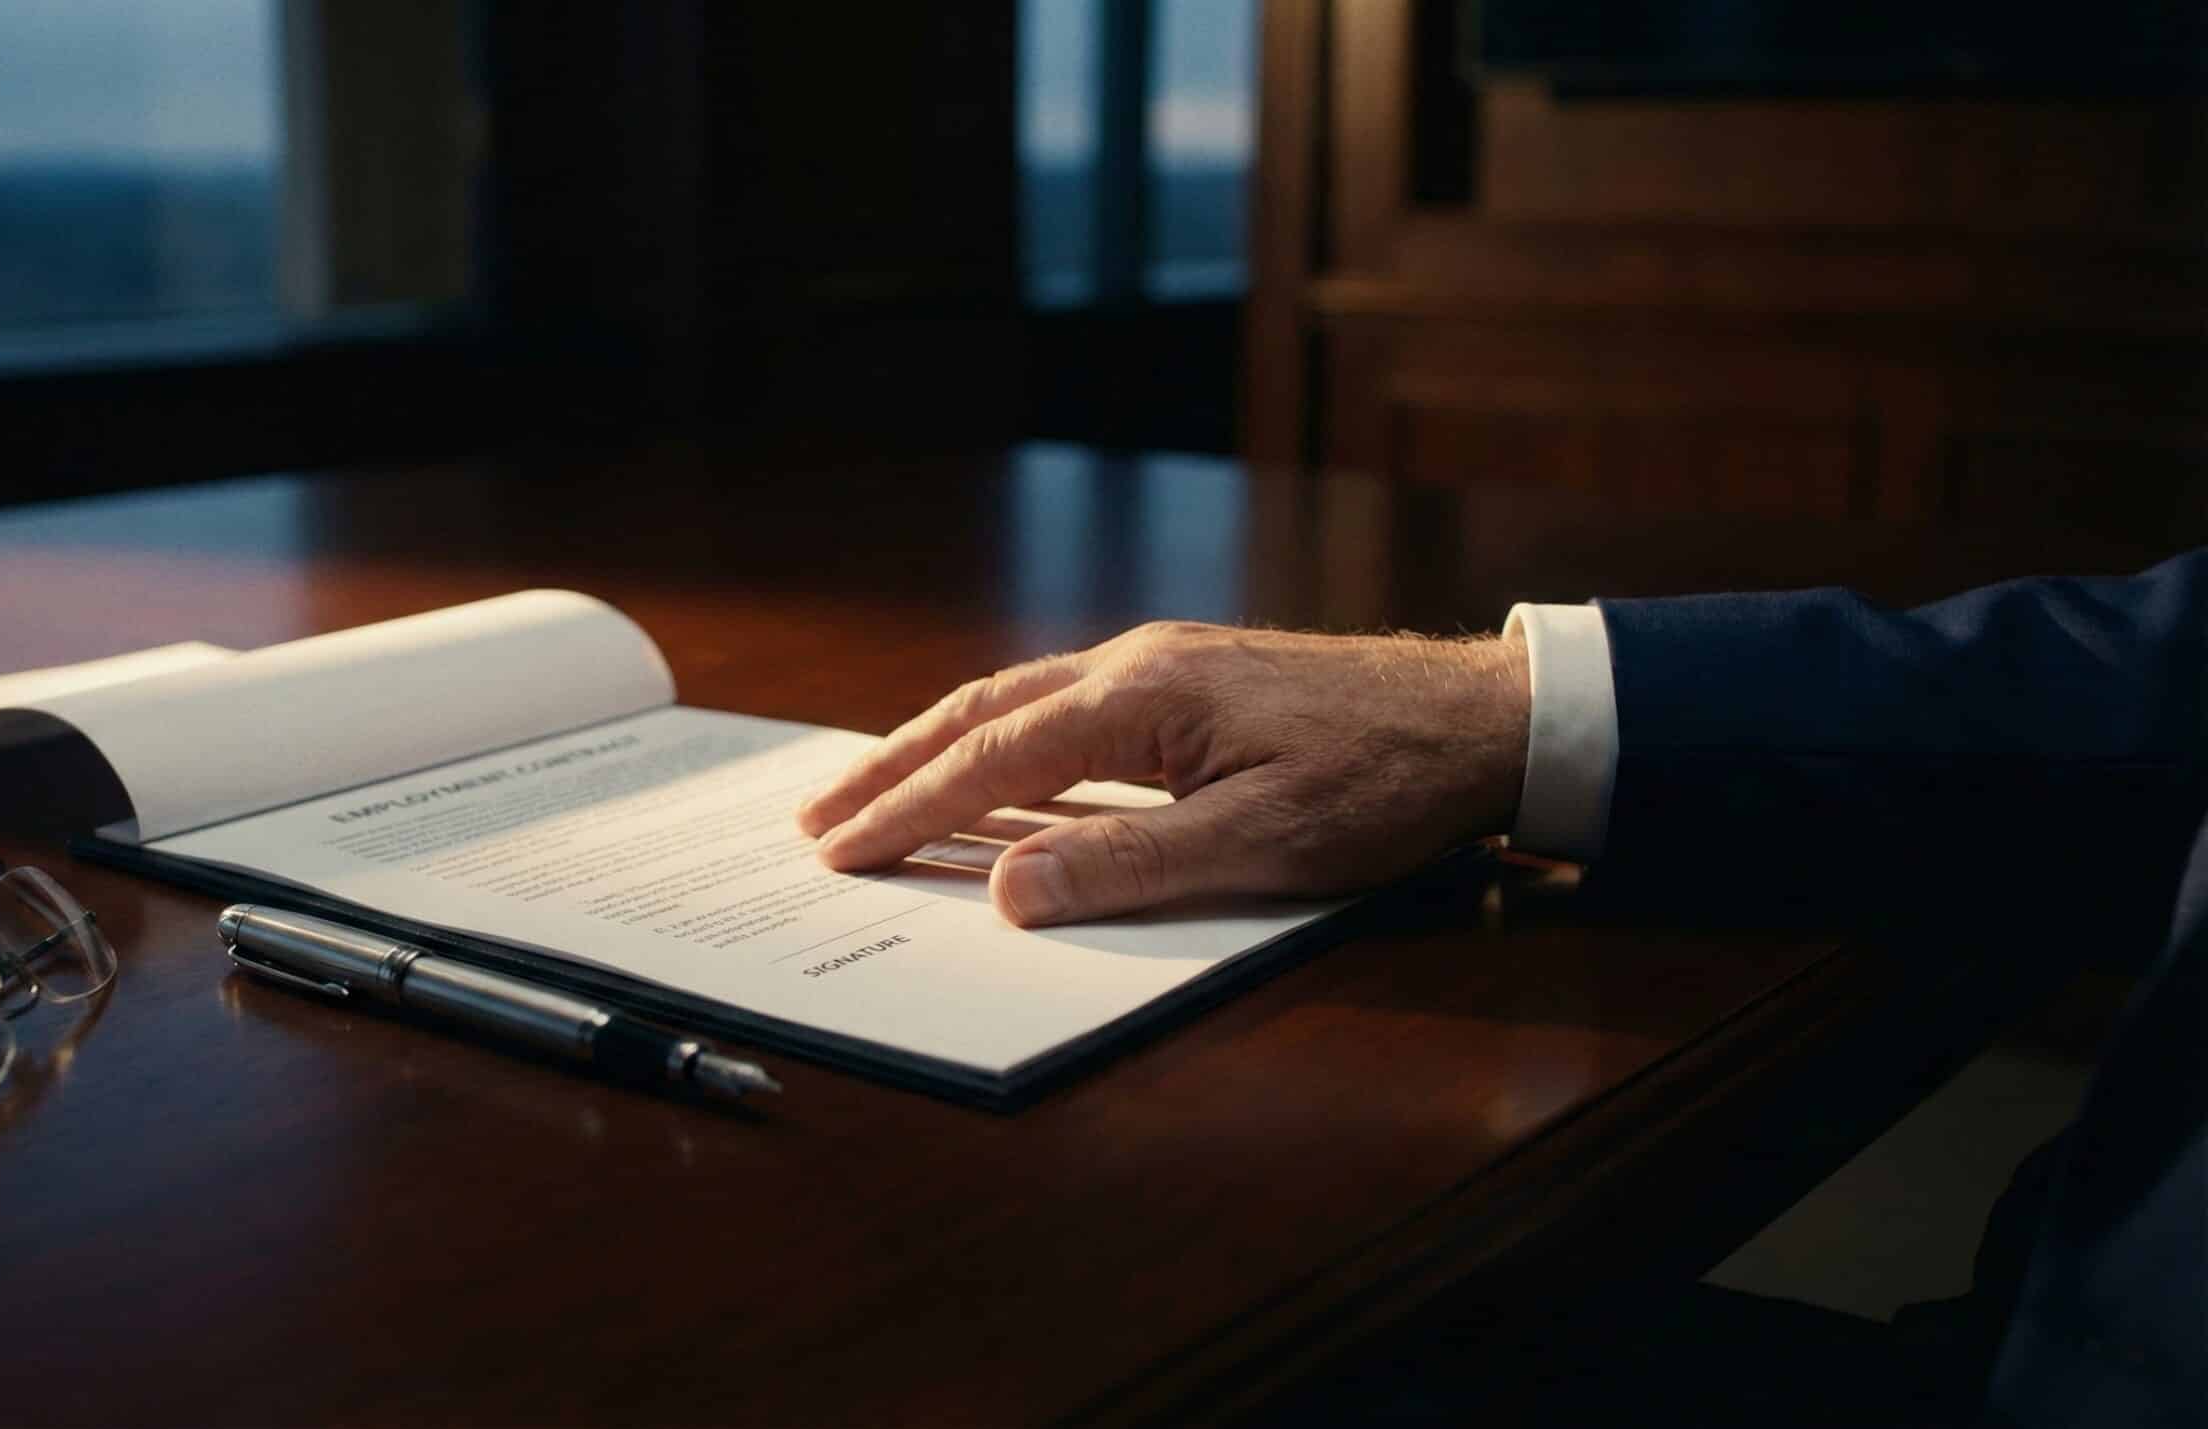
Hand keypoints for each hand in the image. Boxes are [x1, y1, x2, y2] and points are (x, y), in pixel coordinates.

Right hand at [796, 622, 1530, 926]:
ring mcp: (1165, 664)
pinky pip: (1064, 704)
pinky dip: (1001, 738)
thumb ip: (1128, 867)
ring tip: (877, 790)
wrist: (1485, 718)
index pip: (992, 760)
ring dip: (940, 747)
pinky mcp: (1193, 679)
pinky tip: (996, 768)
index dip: (909, 809)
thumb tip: (1003, 890)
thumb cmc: (1384, 785)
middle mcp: (1137, 664)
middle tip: (817, 816)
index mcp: (1141, 697)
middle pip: (982, 712)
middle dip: (894, 767)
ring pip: (1019, 700)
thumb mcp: (1262, 845)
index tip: (838, 849)